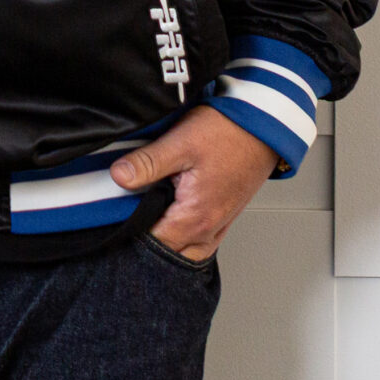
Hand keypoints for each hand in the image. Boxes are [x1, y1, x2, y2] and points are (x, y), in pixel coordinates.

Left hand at [109, 105, 279, 261]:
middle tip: (128, 224)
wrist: (264, 126)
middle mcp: (209, 228)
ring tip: (149, 226)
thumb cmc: (227, 132)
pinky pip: (202, 242)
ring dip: (168, 244)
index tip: (116, 221)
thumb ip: (148, 164)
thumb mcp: (180, 142)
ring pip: (187, 252)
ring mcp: (220, 223)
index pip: (153, 243)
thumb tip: (118, 177)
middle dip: (148, 244)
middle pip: (170, 253)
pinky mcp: (226, 214)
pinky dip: (185, 240)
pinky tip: (174, 223)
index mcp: (195, 217)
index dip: (131, 234)